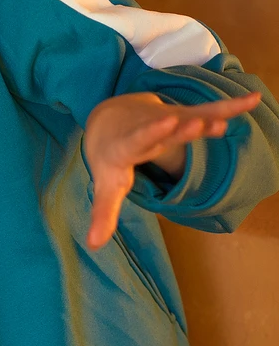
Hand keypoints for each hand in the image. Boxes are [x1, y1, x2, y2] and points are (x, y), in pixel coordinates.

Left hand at [84, 90, 259, 249]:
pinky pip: (208, 111)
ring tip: (226, 122)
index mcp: (126, 145)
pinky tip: (253, 99)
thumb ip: (103, 213)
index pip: (137, 140)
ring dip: (209, 118)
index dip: (151, 133)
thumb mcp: (106, 186)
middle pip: (166, 130)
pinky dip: (229, 107)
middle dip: (182, 129)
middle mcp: (148, 128)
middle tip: (199, 125)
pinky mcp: (183, 115)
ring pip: (190, 117)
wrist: (110, 119)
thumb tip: (93, 246)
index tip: (166, 125)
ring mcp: (167, 119)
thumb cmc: (111, 159)